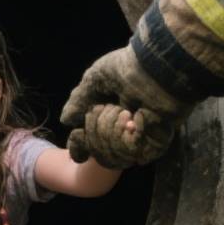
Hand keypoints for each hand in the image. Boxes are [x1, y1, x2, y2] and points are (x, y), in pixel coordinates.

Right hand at [59, 47, 191, 168]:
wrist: (158, 70)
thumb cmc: (127, 69)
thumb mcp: (96, 79)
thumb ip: (80, 100)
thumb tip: (66, 121)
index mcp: (107, 115)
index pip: (88, 143)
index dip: (79, 145)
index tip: (77, 136)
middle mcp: (121, 130)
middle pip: (95, 150)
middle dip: (95, 129)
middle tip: (107, 108)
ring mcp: (138, 140)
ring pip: (111, 155)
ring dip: (111, 131)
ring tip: (125, 112)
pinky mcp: (153, 145)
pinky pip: (130, 154)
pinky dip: (127, 137)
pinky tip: (136, 119)